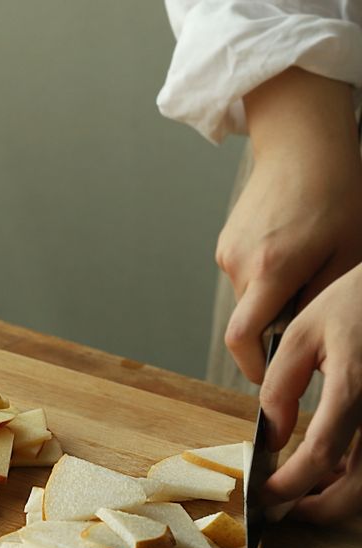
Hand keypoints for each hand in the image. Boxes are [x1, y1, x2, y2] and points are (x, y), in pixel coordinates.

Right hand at [216, 68, 361, 383]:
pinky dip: (263, 278)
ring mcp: (228, 251)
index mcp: (271, 270)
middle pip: (247, 320)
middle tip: (307, 304)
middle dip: (272, 325)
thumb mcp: (348, 253)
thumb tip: (302, 339)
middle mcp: (239, 264)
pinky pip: (242, 276)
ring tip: (303, 266)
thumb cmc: (337, 191)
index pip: (243, 339)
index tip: (266, 379)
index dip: (252, 367)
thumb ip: (321, 302)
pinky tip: (289, 252)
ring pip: (245, 299)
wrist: (303, 143)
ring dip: (270, 298)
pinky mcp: (226, 242)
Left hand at [261, 263, 361, 523]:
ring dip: (344, 493)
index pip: (319, 455)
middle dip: (323, 509)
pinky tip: (339, 464)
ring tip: (310, 484)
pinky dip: (360, 472)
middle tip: (289, 507)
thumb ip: (280, 387)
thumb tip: (272, 436)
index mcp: (355, 387)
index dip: (289, 485)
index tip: (265, 495)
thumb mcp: (301, 332)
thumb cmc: (356, 300)